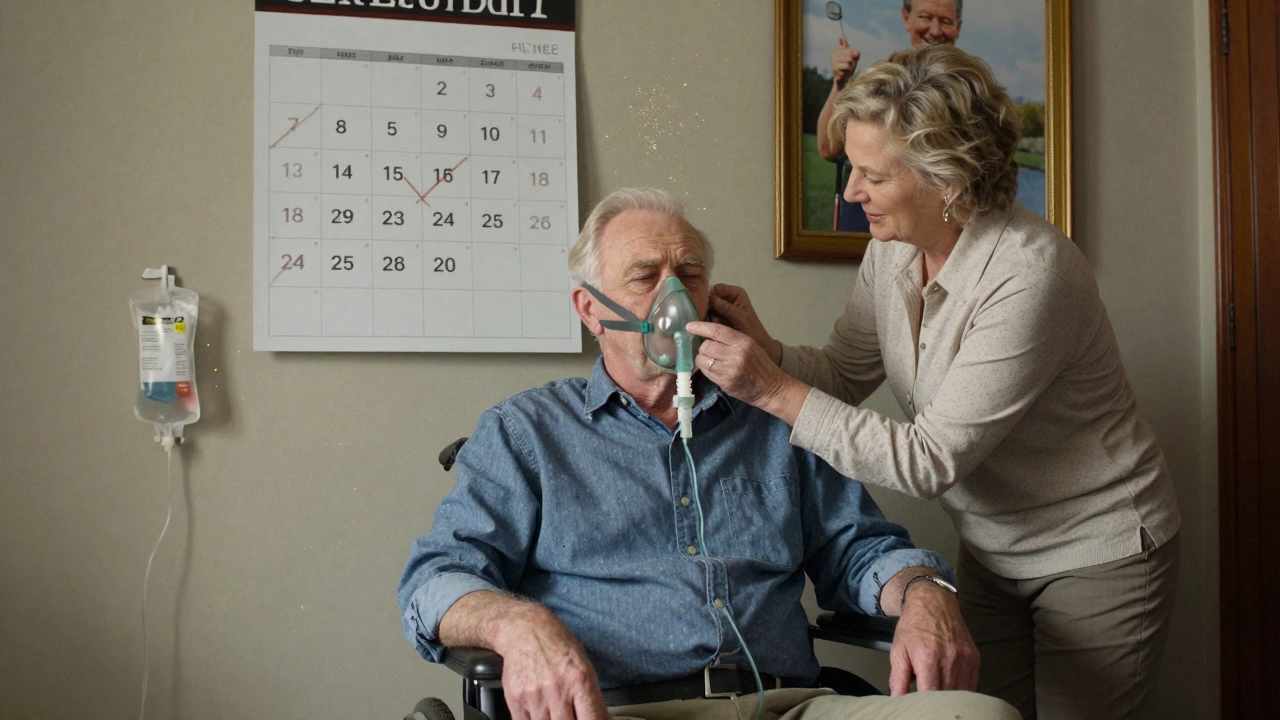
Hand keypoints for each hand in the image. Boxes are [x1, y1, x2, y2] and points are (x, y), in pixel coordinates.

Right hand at [492, 605, 609, 719]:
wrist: (525, 630)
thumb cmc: (557, 646)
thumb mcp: (584, 667)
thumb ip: (593, 698)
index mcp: (579, 680)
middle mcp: (557, 689)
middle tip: (568, 714)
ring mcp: (535, 696)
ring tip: (554, 711)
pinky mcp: (516, 700)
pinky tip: (539, 713)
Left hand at [685, 320, 808, 425]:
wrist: (771, 387)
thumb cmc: (760, 364)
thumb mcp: (750, 345)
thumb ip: (731, 339)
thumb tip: (708, 334)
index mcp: (742, 342)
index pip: (716, 331)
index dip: (700, 327)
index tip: (689, 326)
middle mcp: (735, 355)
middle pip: (706, 345)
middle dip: (704, 346)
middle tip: (709, 349)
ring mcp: (729, 371)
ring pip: (702, 359)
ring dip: (703, 358)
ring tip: (711, 359)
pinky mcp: (724, 383)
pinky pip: (706, 372)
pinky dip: (706, 368)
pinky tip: (714, 368)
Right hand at [707, 284, 781, 364]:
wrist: (756, 345)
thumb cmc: (753, 330)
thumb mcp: (741, 317)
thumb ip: (727, 308)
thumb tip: (711, 298)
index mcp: (735, 293)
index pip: (718, 288)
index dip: (711, 295)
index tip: (708, 306)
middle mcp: (727, 298)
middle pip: (710, 297)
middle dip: (709, 307)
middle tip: (710, 317)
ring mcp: (721, 309)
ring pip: (707, 307)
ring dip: (708, 315)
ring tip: (716, 324)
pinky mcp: (717, 318)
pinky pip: (708, 317)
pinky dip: (708, 321)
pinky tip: (713, 327)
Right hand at [830, 37, 860, 85]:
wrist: (844, 79)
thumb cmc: (849, 66)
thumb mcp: (853, 56)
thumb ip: (852, 49)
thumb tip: (843, 39)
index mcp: (836, 50)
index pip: (851, 50)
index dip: (853, 56)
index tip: (849, 60)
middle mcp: (833, 54)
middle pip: (850, 54)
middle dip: (852, 61)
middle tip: (848, 66)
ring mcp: (833, 61)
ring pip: (849, 60)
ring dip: (850, 66)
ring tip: (846, 69)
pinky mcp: (834, 69)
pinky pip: (848, 67)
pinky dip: (848, 71)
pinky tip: (844, 73)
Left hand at [888, 581, 978, 695]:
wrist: (933, 602)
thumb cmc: (913, 626)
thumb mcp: (898, 650)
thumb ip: (898, 679)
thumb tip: (897, 701)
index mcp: (928, 658)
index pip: (930, 695)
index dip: (925, 706)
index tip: (920, 709)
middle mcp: (950, 659)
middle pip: (948, 697)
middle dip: (938, 704)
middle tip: (928, 705)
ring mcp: (965, 658)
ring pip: (962, 693)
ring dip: (951, 699)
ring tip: (939, 698)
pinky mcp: (975, 658)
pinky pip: (972, 684)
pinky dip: (962, 691)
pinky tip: (951, 689)